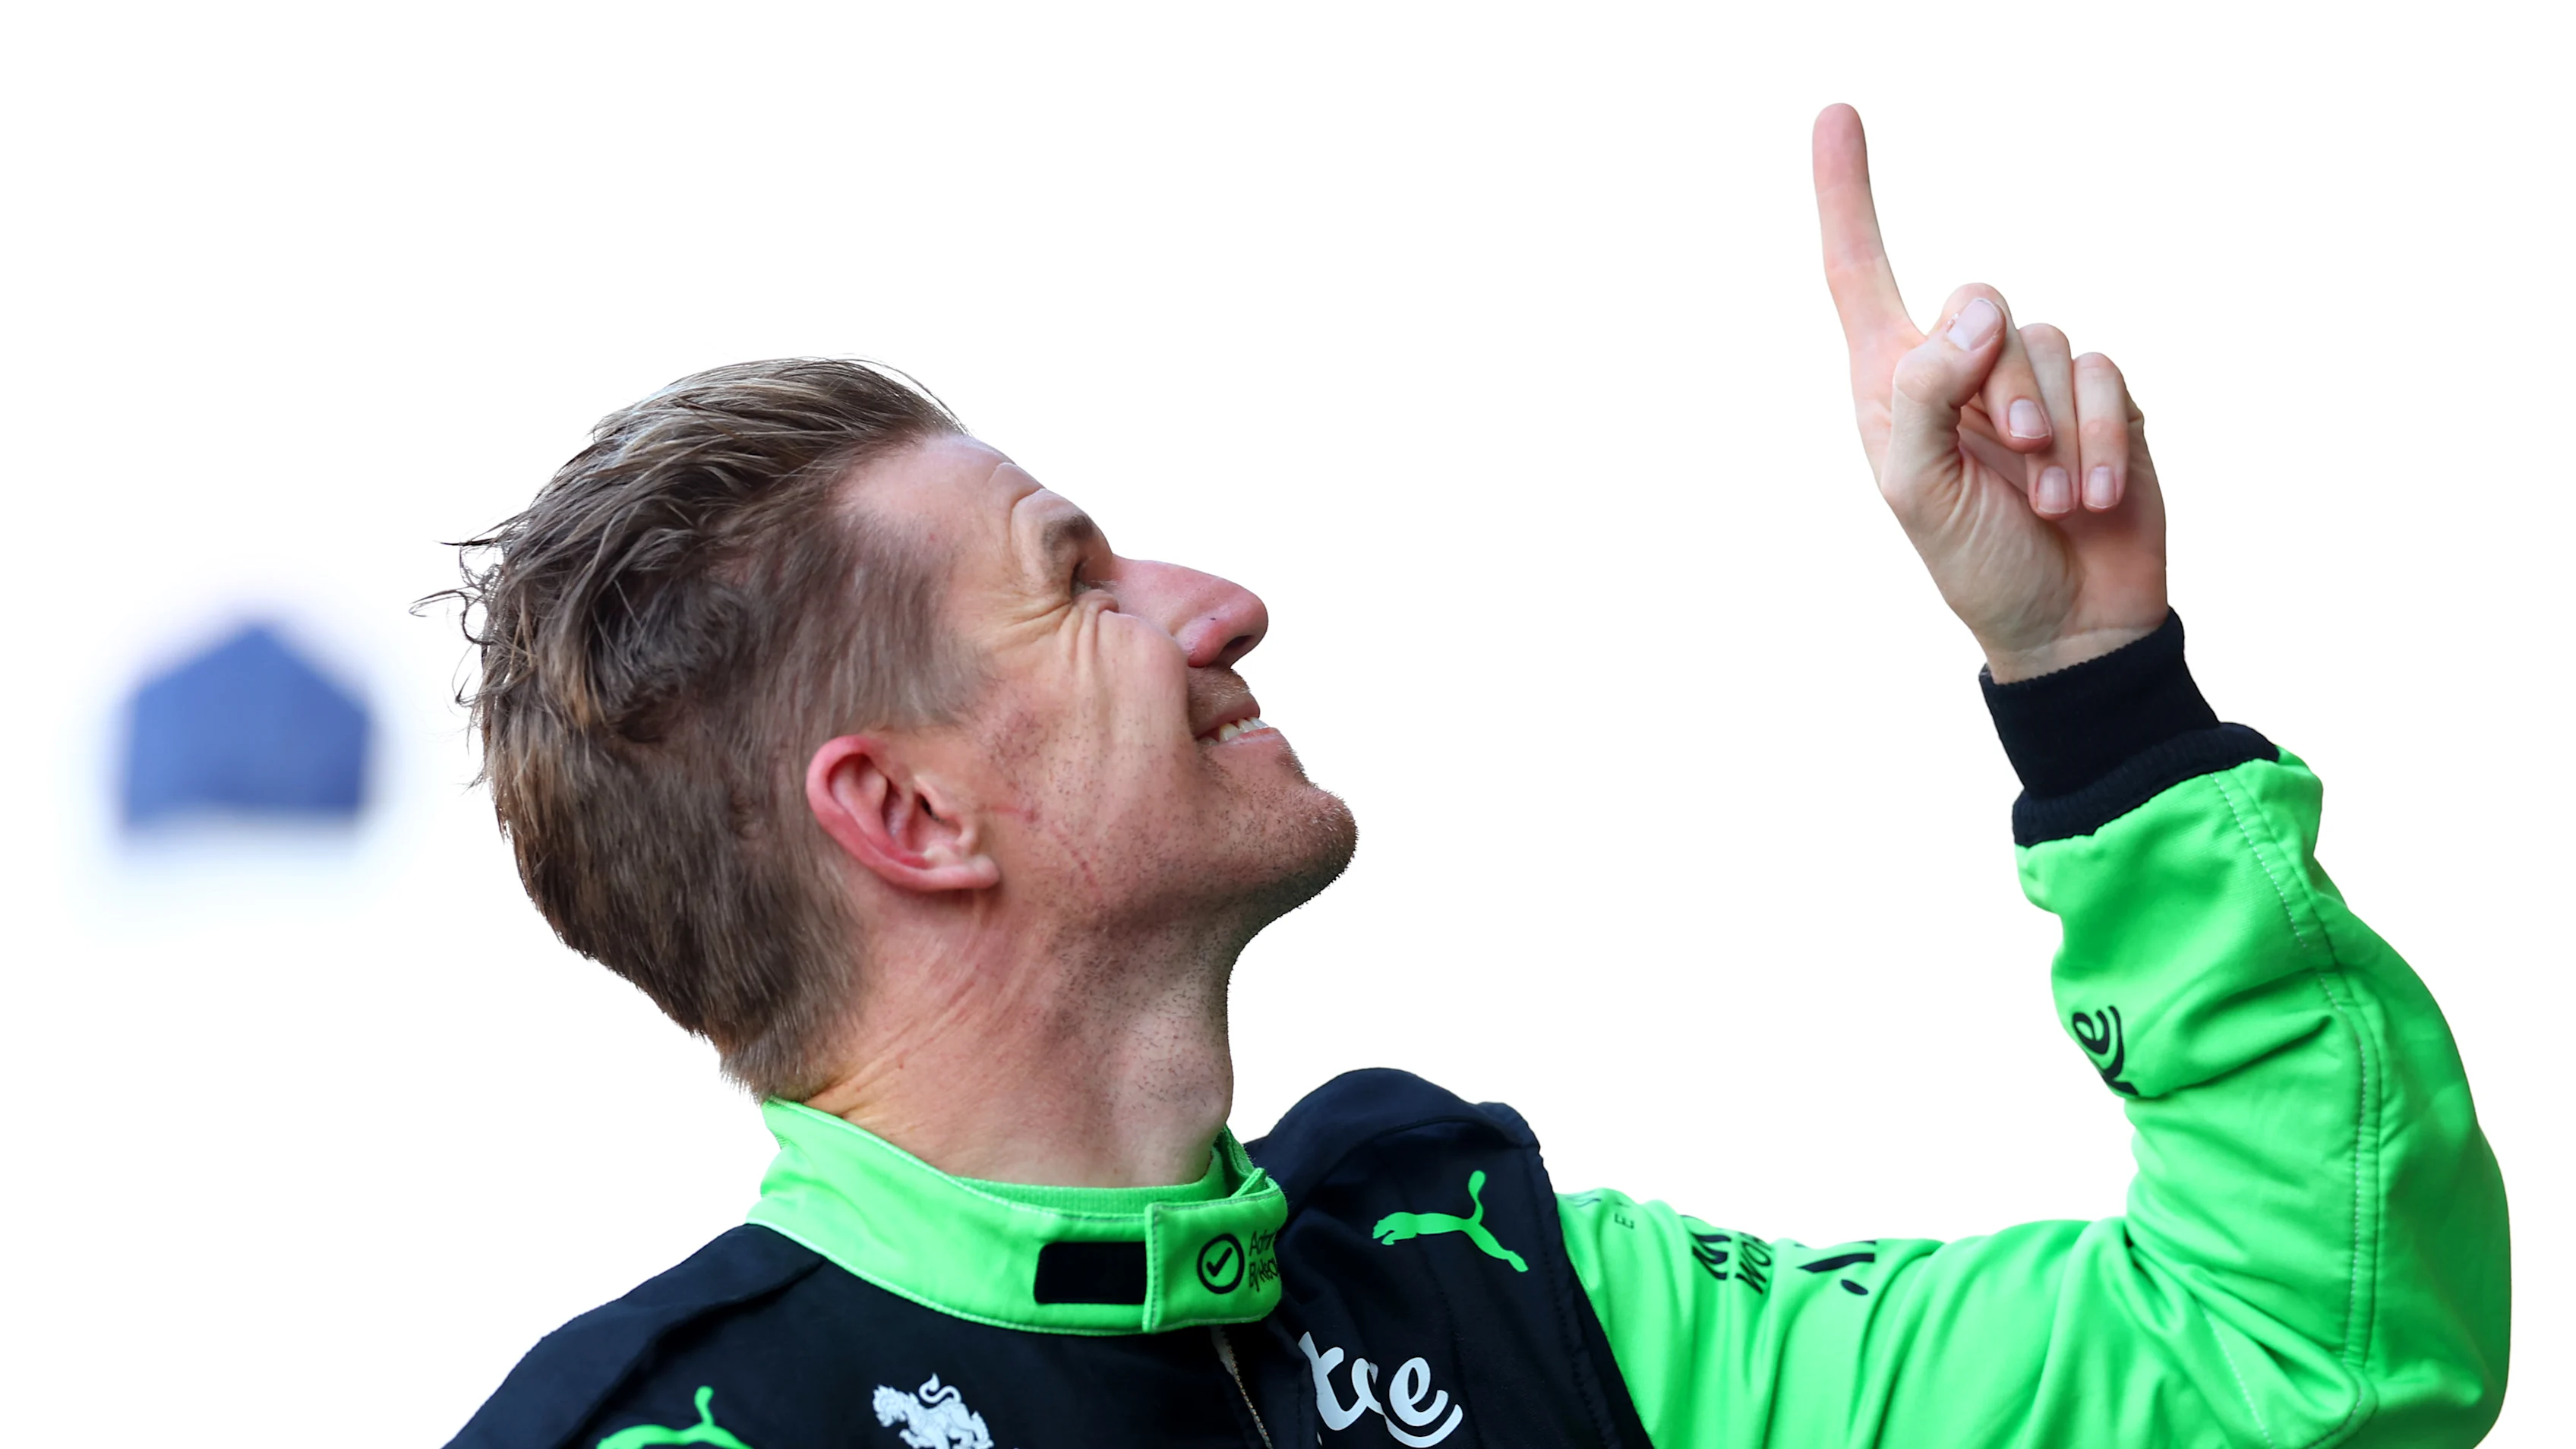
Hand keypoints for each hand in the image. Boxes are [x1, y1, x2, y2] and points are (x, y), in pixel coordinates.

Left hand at [1812, 104, 2167, 682]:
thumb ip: (1925, 392)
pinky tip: (2090, 497)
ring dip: (2057, 431)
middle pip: (1981, 303)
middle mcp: (1961, 368)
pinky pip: (2105, 373)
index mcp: (1892, 383)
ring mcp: (2034, 380)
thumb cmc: (1976, 563)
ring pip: (2050, 339)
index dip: (1846, 195)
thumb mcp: (1917, 490)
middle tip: (2014, 460)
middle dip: (2004, 386)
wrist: (2068, 625)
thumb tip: (1976, 310)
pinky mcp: (2101, 399)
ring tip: (2052, 499)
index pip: (1859, 271)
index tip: (1835, 113)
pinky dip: (2099, 439)